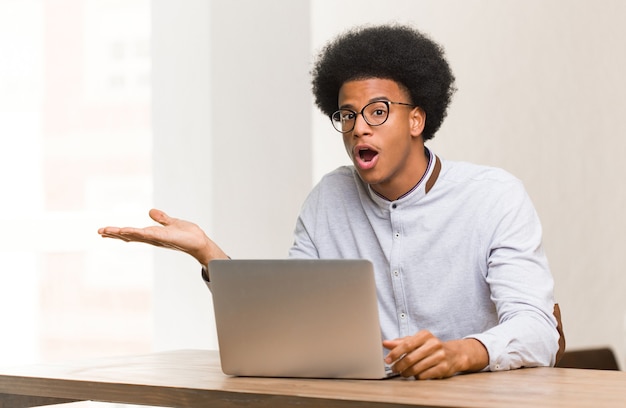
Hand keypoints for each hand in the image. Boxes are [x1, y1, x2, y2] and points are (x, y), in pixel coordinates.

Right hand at [98, 208, 227, 265]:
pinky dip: (135, 232)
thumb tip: (151, 211)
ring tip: (106, 231)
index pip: (132, 233)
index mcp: (152, 234)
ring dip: (120, 233)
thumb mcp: (172, 223)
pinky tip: (125, 230)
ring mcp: (156, 238)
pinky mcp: (163, 237)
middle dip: (114, 234)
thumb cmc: (188, 235)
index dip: (118, 232)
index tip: (105, 230)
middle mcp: (152, 238)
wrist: (200, 242)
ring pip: (134, 235)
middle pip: (129, 236)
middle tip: (99, 232)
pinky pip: (146, 234)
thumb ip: (161, 218)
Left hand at [383, 330, 487, 379]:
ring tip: (403, 373)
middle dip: (399, 365)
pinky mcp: (443, 368)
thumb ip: (401, 342)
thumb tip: (385, 343)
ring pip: (417, 368)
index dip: (395, 353)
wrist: (454, 354)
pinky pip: (424, 375)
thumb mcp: (417, 341)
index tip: (387, 360)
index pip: (406, 344)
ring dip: (407, 373)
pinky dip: (417, 376)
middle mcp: (434, 344)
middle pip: (411, 358)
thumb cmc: (431, 347)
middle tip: (394, 369)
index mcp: (425, 335)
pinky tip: (416, 374)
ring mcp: (440, 356)